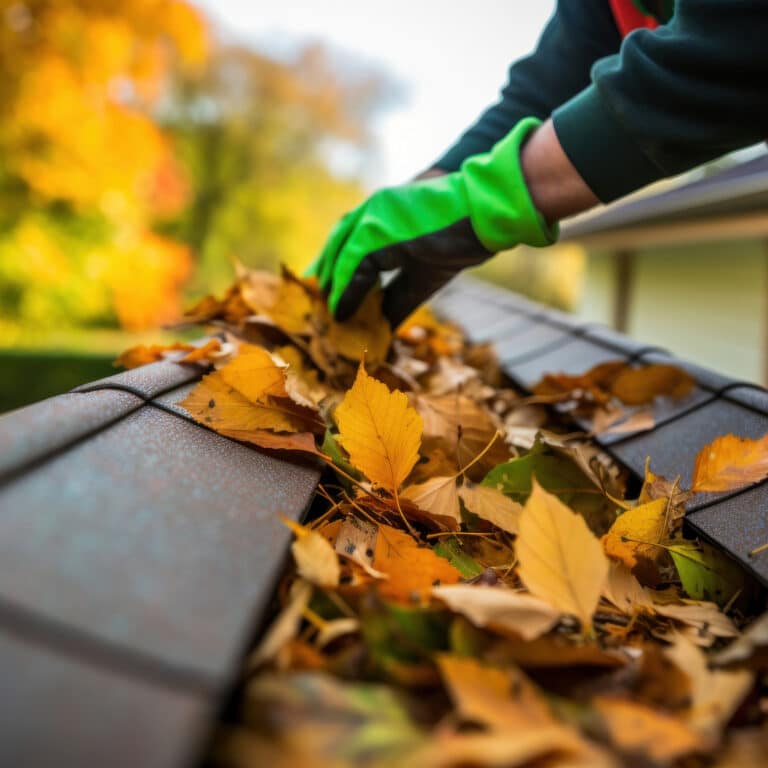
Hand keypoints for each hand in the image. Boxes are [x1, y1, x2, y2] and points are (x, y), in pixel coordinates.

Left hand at [308, 117, 557, 326]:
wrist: (485, 213)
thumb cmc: (465, 236)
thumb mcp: (426, 273)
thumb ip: (400, 296)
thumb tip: (383, 327)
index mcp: (386, 214)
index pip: (351, 242)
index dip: (340, 270)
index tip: (330, 292)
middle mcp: (373, 211)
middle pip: (338, 246)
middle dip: (328, 278)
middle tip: (320, 305)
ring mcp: (373, 217)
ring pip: (339, 255)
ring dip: (333, 287)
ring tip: (330, 313)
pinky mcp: (376, 231)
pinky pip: (352, 267)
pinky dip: (345, 292)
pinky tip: (341, 312)